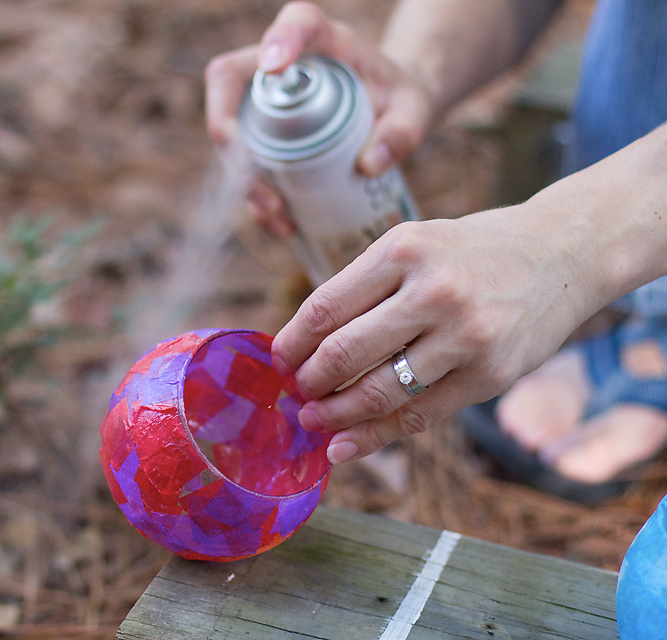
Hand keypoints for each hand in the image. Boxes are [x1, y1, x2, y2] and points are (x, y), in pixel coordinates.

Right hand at [204, 1, 434, 233]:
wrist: (387, 110)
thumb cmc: (396, 98)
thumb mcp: (412, 109)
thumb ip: (401, 131)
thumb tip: (368, 165)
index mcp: (325, 42)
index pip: (297, 23)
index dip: (279, 39)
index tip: (275, 67)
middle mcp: (282, 65)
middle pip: (230, 80)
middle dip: (230, 130)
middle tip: (251, 173)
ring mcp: (264, 101)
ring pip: (229, 128)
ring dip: (241, 175)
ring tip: (277, 212)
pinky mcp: (261, 134)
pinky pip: (242, 163)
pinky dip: (255, 197)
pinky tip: (281, 222)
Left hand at [270, 204, 590, 462]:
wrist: (560, 254)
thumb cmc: (470, 251)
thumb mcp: (414, 244)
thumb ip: (364, 287)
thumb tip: (304, 343)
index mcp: (403, 250)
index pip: (326, 307)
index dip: (293, 342)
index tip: (278, 360)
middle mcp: (434, 292)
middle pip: (345, 353)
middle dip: (310, 382)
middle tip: (296, 394)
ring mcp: (465, 337)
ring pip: (380, 392)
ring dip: (336, 415)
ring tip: (313, 421)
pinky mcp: (489, 375)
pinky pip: (419, 415)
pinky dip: (375, 437)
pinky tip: (346, 446)